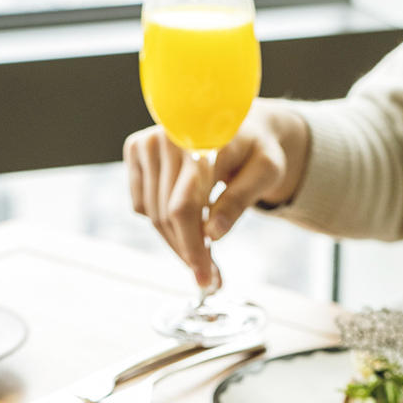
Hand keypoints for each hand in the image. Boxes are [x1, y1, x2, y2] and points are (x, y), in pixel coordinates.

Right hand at [124, 100, 311, 286]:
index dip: (192, 246)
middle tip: (209, 275)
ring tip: (202, 253)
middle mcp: (169, 136)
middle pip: (166, 215)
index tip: (205, 278)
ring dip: (176, 242)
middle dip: (187, 251)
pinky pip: (141, 205)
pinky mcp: (136, 149)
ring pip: (152, 215)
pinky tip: (188, 219)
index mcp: (204, 140)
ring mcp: (148, 141)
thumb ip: (240, 200)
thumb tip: (213, 234)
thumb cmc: (256, 150)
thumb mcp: (266, 173)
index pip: (185, 206)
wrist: (238, 124)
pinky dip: (163, 222)